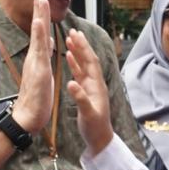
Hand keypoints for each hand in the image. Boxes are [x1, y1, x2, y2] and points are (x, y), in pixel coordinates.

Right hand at [11, 0, 53, 133]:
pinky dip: (40, 34)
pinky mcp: (39, 69)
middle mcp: (36, 55)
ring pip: (38, 33)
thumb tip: (47, 44)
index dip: (42, 14)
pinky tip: (40, 22)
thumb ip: (43, 57)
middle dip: (39, 6)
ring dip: (39, 14)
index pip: (42, 30)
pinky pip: (40, 48)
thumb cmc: (36, 98)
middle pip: (38, 26)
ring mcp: (36, 61)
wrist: (28, 117)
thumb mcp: (43, 73)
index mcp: (39, 56)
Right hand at [64, 30, 113, 152]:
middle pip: (88, 59)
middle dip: (81, 45)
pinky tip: (69, 57)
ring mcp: (90, 87)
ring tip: (70, 39)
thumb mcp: (88, 114)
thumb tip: (70, 82)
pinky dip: (74, 64)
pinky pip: (79, 74)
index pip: (90, 62)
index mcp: (97, 86)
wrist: (99, 139)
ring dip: (77, 52)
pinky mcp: (85, 91)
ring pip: (83, 65)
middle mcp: (95, 83)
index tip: (76, 36)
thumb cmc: (95, 128)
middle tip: (73, 31)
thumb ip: (80, 98)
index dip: (83, 48)